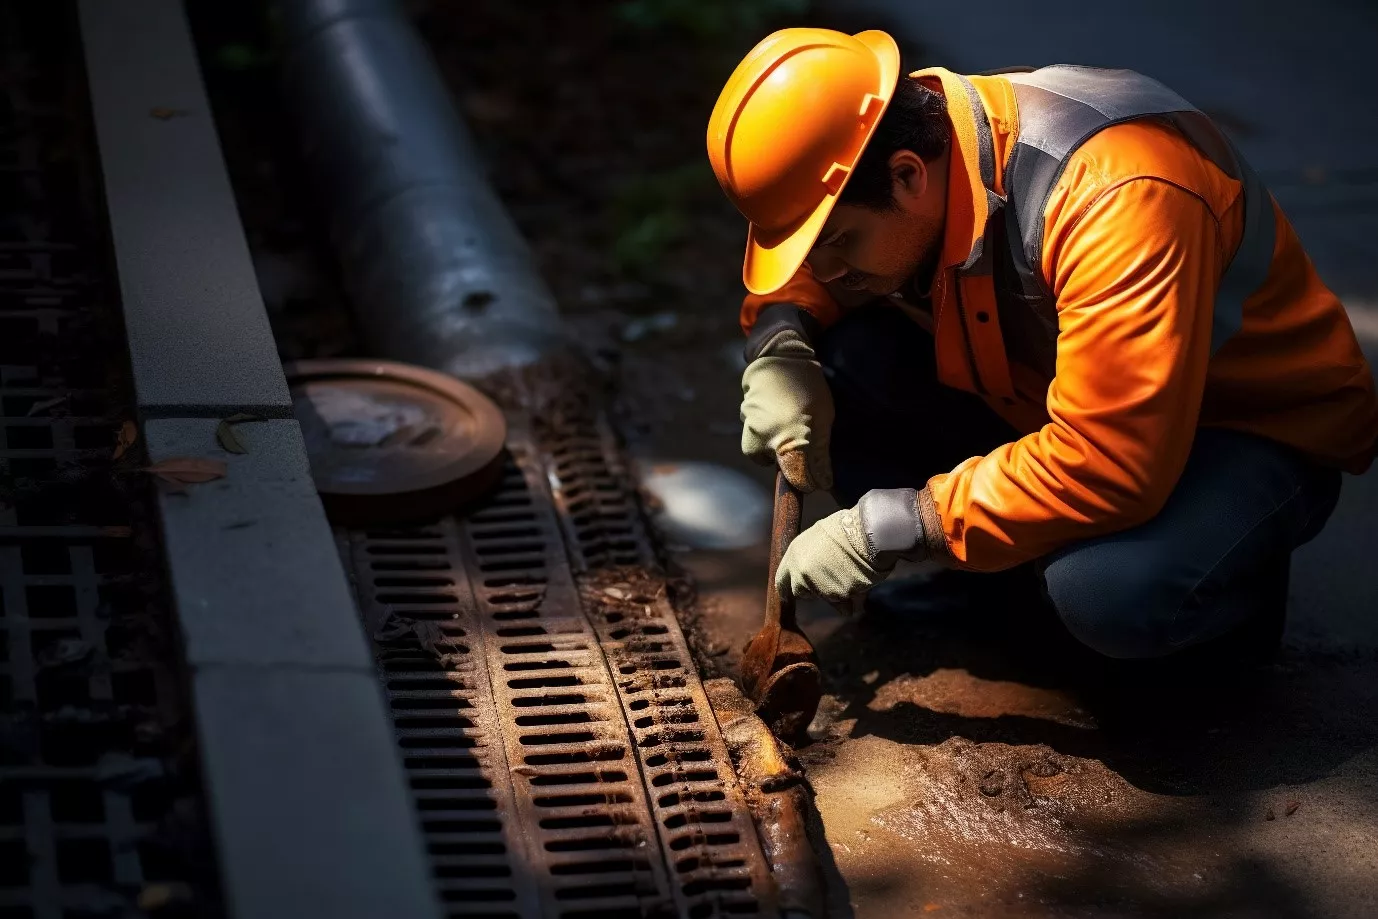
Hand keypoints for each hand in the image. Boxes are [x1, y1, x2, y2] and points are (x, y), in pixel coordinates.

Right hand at [740, 341, 833, 492]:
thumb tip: (822, 483)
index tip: (817, 478)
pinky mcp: (743, 418)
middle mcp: (767, 437)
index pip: (797, 477)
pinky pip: (753, 436)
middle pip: (776, 467)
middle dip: (788, 461)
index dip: (808, 481)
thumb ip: (820, 452)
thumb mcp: (824, 417)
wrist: (780, 356)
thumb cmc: (809, 386)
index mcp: (791, 438)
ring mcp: (751, 427)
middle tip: (800, 442)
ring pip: (760, 454)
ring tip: (785, 429)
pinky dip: (763, 434)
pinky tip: (774, 418)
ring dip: (773, 449)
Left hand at [775, 488, 927, 614]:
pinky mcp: (839, 595)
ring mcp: (820, 586)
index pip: (781, 581)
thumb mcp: (816, 536)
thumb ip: (807, 556)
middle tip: (829, 576)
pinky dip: (852, 598)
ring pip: (826, 597)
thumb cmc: (845, 528)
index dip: (788, 587)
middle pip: (802, 593)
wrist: (867, 532)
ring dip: (836, 591)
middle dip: (813, 589)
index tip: (792, 591)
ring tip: (849, 571)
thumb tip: (807, 568)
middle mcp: (802, 574)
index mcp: (794, 556)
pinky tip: (858, 582)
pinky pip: (845, 602)